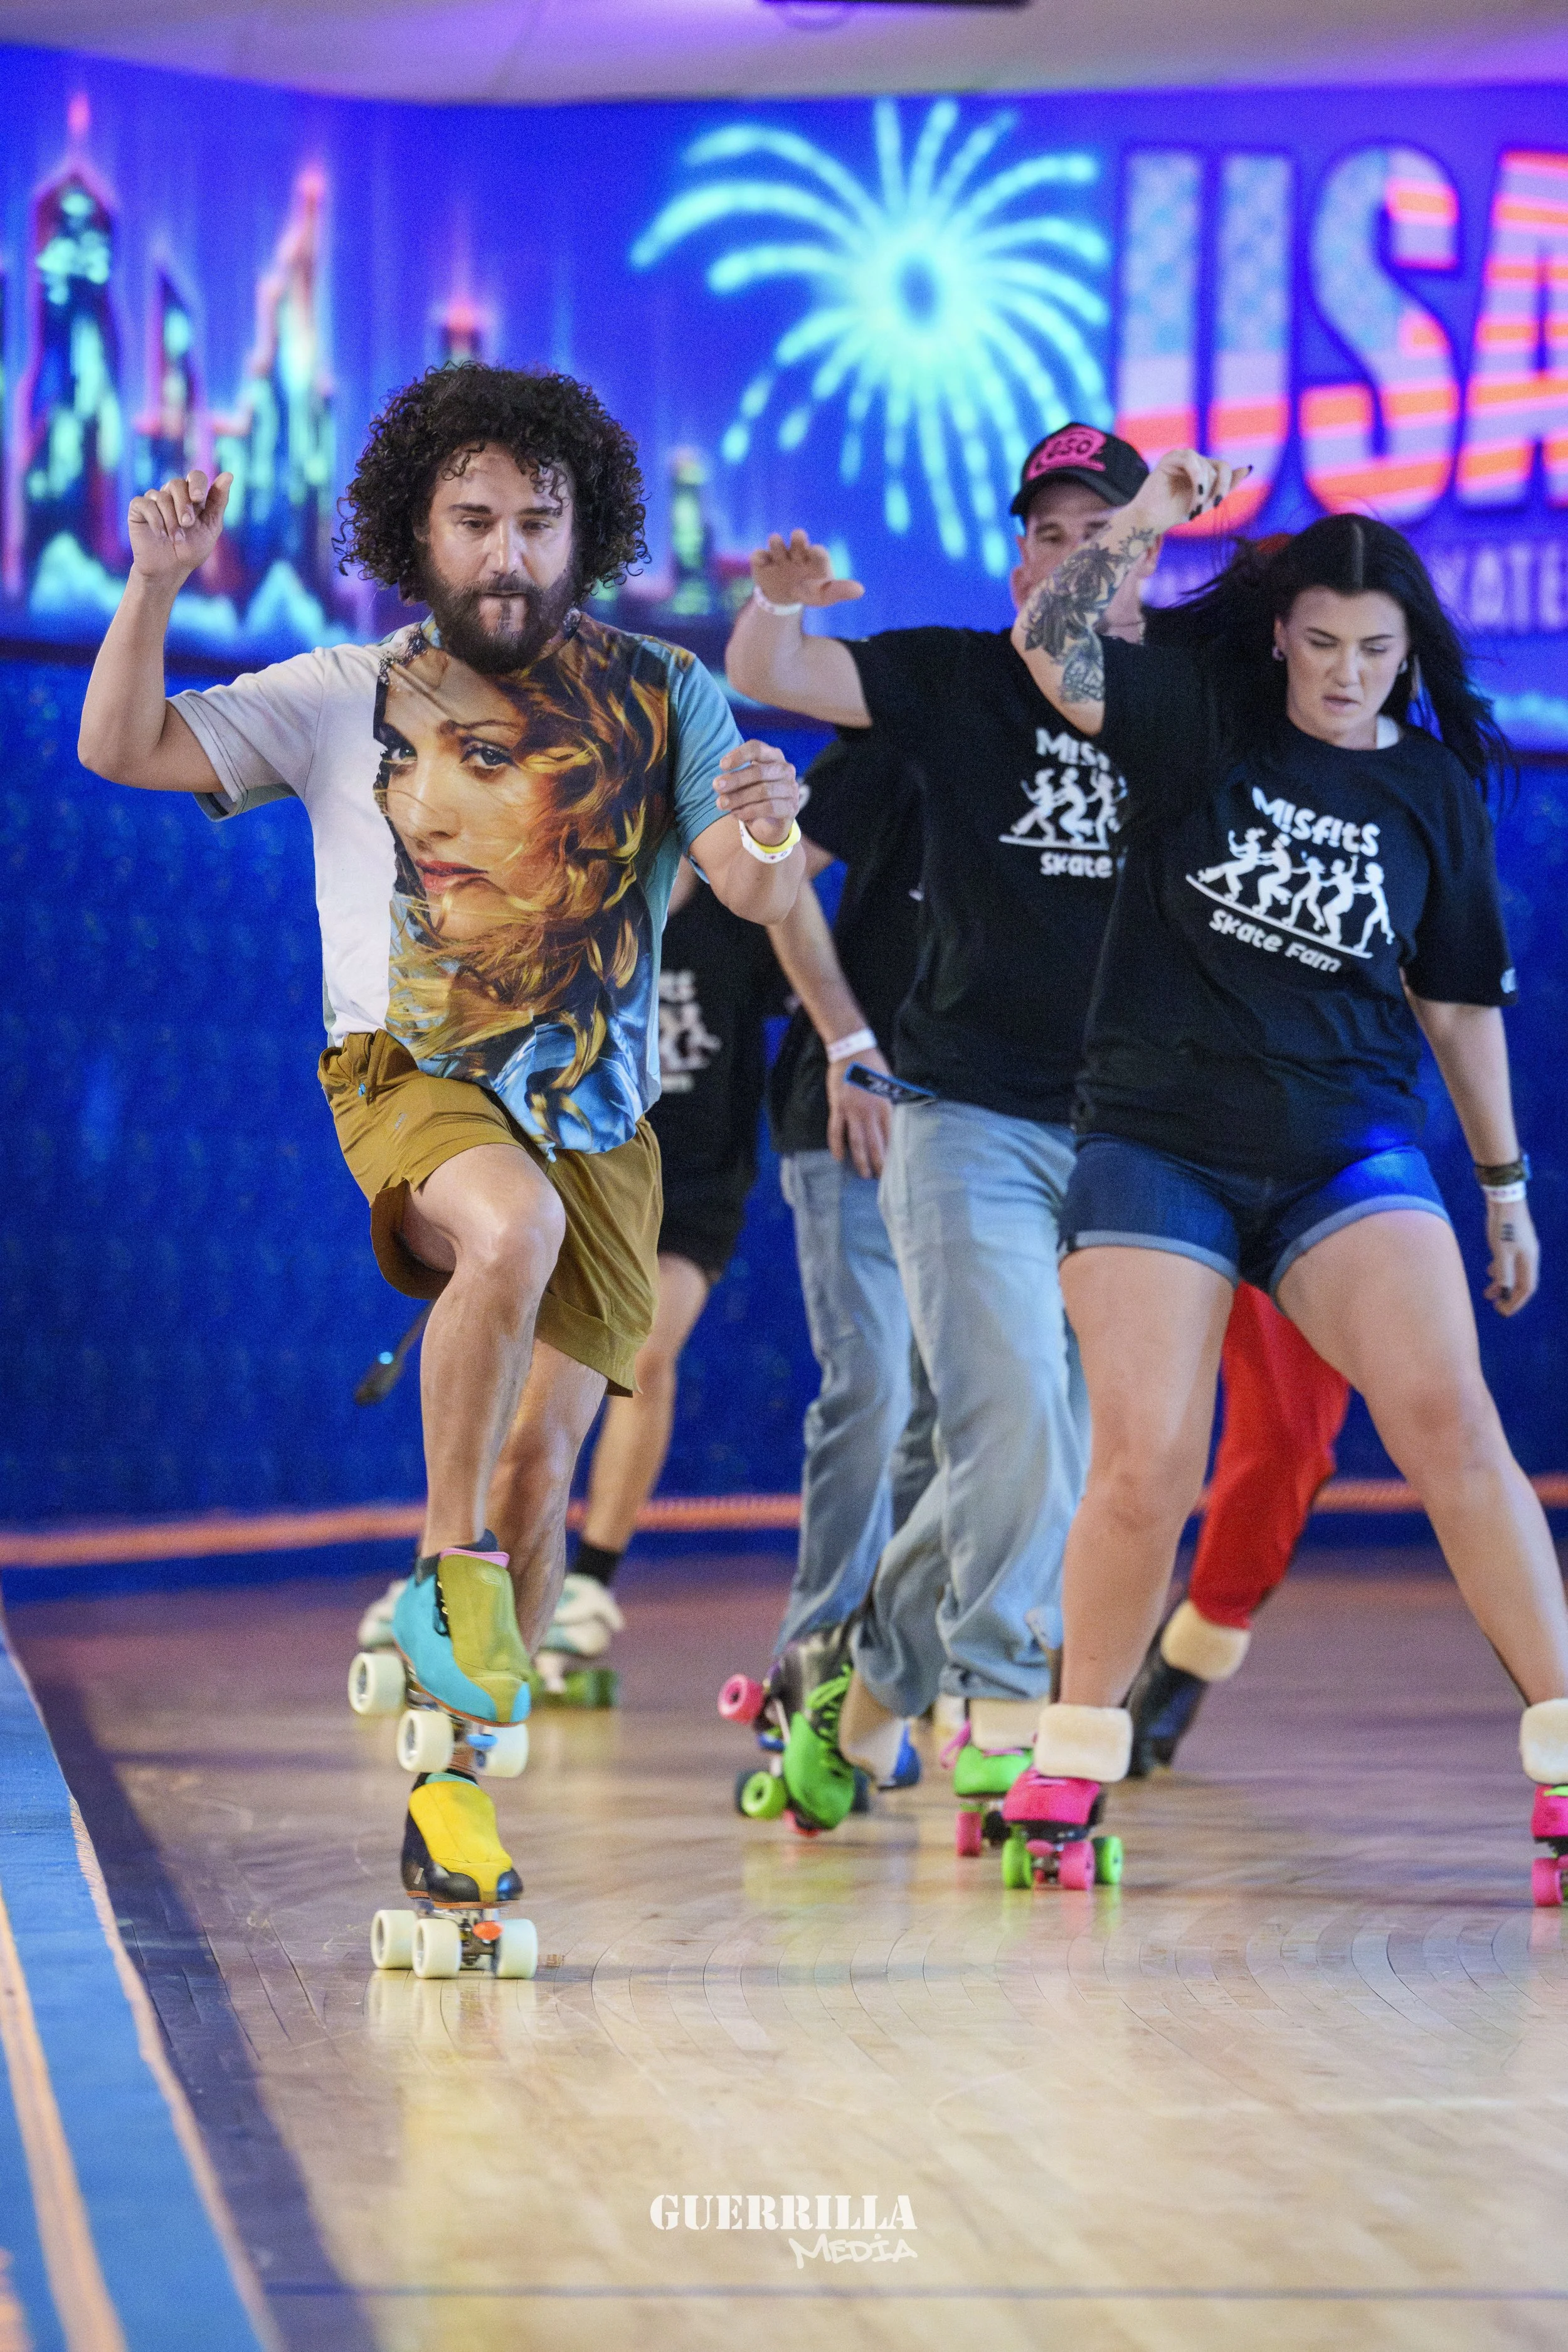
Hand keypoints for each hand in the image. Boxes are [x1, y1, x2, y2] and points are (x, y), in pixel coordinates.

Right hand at [127, 469, 232, 589]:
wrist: (170, 569)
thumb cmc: (191, 549)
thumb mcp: (211, 527)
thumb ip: (218, 501)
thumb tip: (229, 475)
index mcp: (191, 496)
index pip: (195, 476)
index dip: (196, 484)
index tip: (198, 499)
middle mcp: (172, 494)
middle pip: (177, 483)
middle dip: (184, 505)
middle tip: (187, 524)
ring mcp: (154, 500)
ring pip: (161, 496)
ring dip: (171, 520)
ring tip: (175, 538)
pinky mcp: (139, 508)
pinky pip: (144, 503)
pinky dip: (155, 520)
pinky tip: (160, 535)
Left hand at [715, 740, 798, 846]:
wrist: (771, 821)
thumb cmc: (754, 794)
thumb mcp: (743, 782)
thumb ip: (733, 779)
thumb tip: (719, 784)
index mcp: (773, 756)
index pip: (757, 748)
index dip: (739, 755)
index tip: (722, 765)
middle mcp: (785, 769)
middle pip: (759, 771)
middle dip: (735, 779)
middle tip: (716, 786)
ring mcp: (791, 788)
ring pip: (763, 791)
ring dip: (739, 798)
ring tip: (721, 804)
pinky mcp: (792, 807)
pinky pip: (769, 808)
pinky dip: (750, 811)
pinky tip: (736, 814)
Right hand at [751, 530, 864, 609]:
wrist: (783, 595)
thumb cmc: (808, 591)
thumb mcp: (823, 595)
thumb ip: (839, 590)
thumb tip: (860, 591)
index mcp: (814, 558)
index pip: (818, 553)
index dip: (817, 552)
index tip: (816, 551)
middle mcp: (797, 553)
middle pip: (798, 542)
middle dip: (798, 539)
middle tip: (799, 535)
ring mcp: (779, 556)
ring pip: (777, 545)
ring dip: (777, 543)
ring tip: (775, 540)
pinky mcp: (762, 562)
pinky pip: (758, 557)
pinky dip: (758, 557)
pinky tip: (760, 560)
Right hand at [826, 1047, 892, 1178]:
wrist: (852, 1050)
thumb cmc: (873, 1065)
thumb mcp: (888, 1083)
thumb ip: (890, 1102)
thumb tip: (894, 1119)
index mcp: (885, 1105)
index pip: (890, 1135)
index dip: (892, 1152)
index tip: (895, 1166)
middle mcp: (870, 1111)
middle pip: (875, 1143)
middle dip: (879, 1163)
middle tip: (881, 1178)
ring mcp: (852, 1110)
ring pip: (857, 1141)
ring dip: (861, 1160)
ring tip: (864, 1174)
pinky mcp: (837, 1107)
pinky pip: (836, 1130)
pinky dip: (837, 1145)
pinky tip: (838, 1157)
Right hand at [1127, 449, 1250, 536]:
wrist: (1152, 519)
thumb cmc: (1175, 512)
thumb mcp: (1207, 501)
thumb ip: (1226, 486)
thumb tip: (1248, 468)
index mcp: (1203, 468)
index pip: (1224, 468)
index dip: (1226, 485)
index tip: (1217, 503)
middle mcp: (1194, 460)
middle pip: (1217, 469)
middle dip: (1212, 492)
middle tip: (1198, 510)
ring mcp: (1182, 457)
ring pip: (1206, 468)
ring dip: (1203, 492)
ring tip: (1194, 508)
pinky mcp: (1171, 457)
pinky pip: (1193, 462)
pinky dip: (1197, 481)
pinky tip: (1194, 497)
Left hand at [1485, 1192, 1539, 1315]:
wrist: (1505, 1199)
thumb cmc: (1503, 1225)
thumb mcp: (1501, 1252)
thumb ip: (1504, 1272)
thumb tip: (1505, 1291)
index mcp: (1529, 1260)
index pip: (1526, 1289)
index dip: (1515, 1302)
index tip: (1502, 1311)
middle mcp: (1528, 1256)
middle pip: (1520, 1282)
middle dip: (1508, 1295)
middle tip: (1495, 1306)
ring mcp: (1521, 1248)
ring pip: (1513, 1272)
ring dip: (1501, 1283)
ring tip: (1487, 1293)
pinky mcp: (1513, 1241)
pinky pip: (1509, 1261)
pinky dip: (1500, 1270)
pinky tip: (1490, 1271)